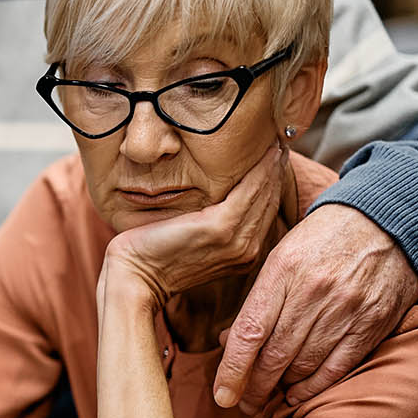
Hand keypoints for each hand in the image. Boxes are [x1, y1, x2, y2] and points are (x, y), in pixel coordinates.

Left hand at [100, 144, 287, 308]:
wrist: (135, 274)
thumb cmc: (155, 255)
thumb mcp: (192, 240)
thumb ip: (213, 225)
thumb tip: (218, 200)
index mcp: (243, 255)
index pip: (264, 214)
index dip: (271, 185)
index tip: (276, 160)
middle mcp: (247, 251)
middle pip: (268, 203)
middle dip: (276, 173)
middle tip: (282, 144)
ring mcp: (235, 241)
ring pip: (263, 195)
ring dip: (272, 168)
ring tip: (278, 143)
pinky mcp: (219, 227)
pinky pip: (248, 191)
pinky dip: (260, 171)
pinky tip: (267, 153)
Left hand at [213, 203, 417, 412]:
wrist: (386, 221)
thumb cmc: (323, 240)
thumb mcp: (281, 257)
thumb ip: (258, 301)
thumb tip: (228, 342)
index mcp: (283, 272)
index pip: (249, 332)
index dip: (233, 369)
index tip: (222, 394)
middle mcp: (314, 292)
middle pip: (275, 354)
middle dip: (254, 385)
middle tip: (242, 403)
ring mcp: (346, 309)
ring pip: (304, 364)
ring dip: (281, 386)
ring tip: (267, 396)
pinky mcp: (373, 323)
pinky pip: (338, 367)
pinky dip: (314, 386)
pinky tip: (297, 393)